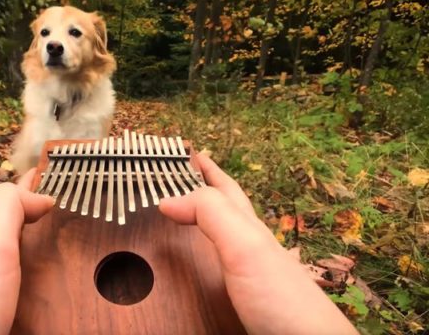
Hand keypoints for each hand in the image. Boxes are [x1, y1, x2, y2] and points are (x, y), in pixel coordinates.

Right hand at [159, 154, 357, 334]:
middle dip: (204, 190)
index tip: (191, 152)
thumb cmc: (286, 300)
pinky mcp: (242, 302)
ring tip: (187, 215)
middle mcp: (249, 248)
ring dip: (203, 223)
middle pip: (224, 210)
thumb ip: (213, 215)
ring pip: (221, 240)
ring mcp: (247, 276)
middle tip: (183, 176)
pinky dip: (203, 261)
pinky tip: (201, 269)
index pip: (225, 190)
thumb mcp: (246, 246)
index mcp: (249, 229)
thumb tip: (169, 198)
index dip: (208, 169)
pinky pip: (217, 271)